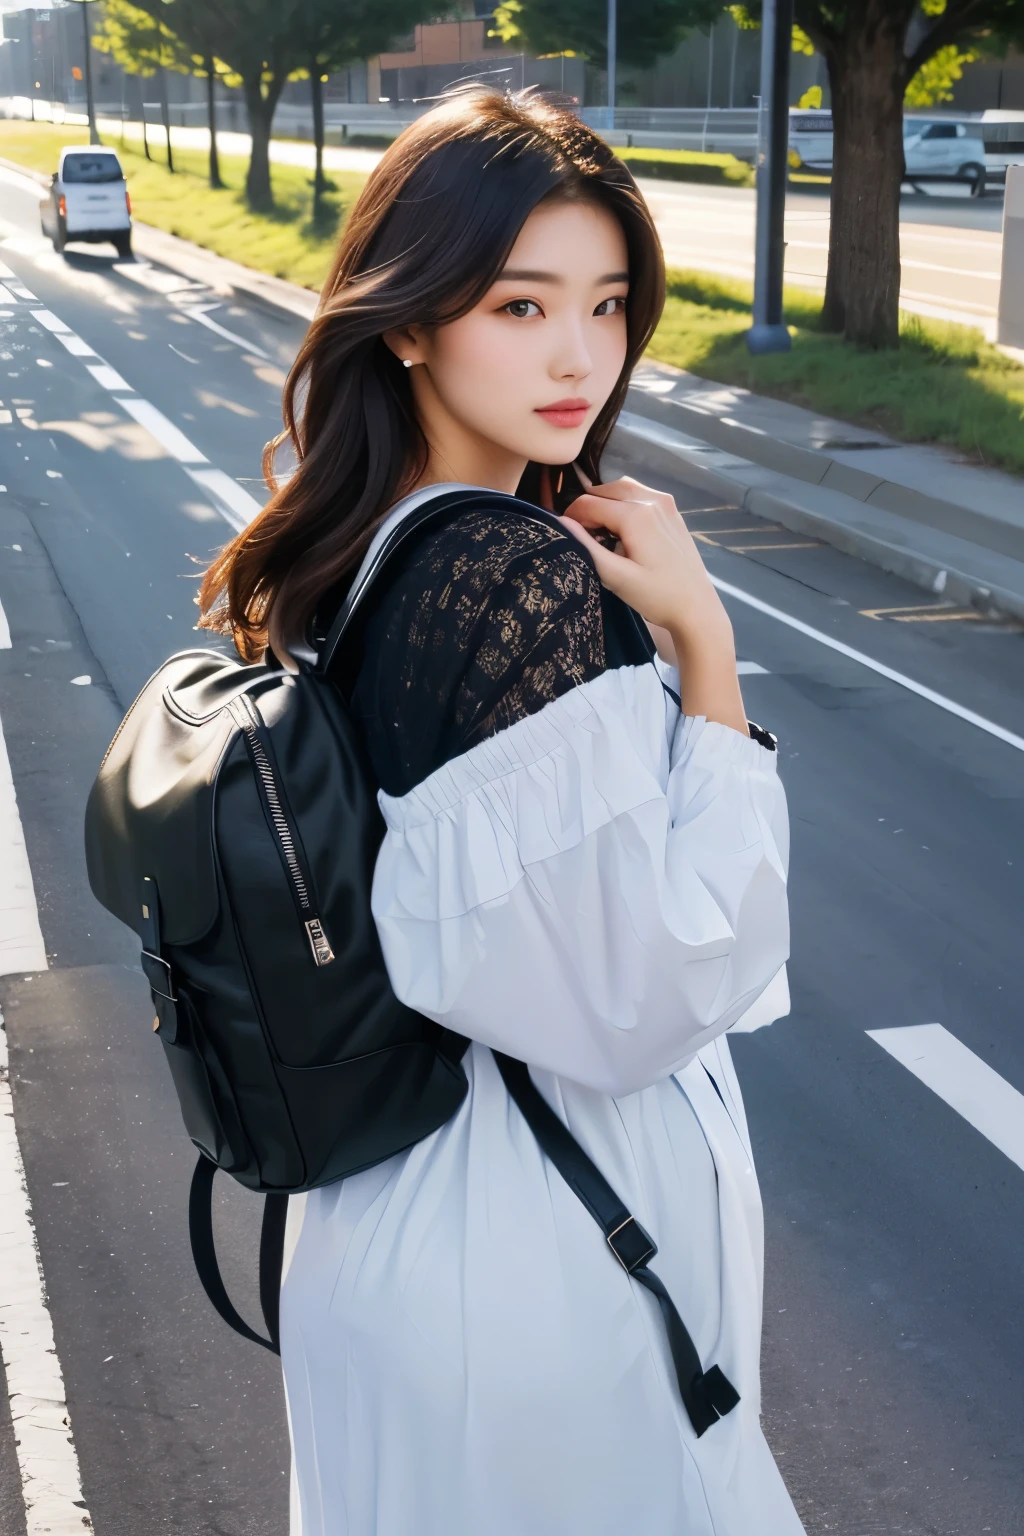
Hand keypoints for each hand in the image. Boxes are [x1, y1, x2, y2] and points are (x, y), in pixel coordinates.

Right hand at [561, 473, 728, 646]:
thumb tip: (561, 522)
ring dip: (606, 503)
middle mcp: (652, 500)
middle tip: (582, 535)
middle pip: (606, 490)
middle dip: (588, 508)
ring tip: (600, 530)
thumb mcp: (616, 577)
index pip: (590, 503)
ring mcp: (666, 504)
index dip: (572, 517)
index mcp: (636, 515)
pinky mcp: (673, 512)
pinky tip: (623, 529)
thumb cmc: (656, 596)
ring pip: (623, 489)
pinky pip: (640, 496)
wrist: (697, 608)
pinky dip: (624, 504)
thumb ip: (586, 547)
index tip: (566, 536)